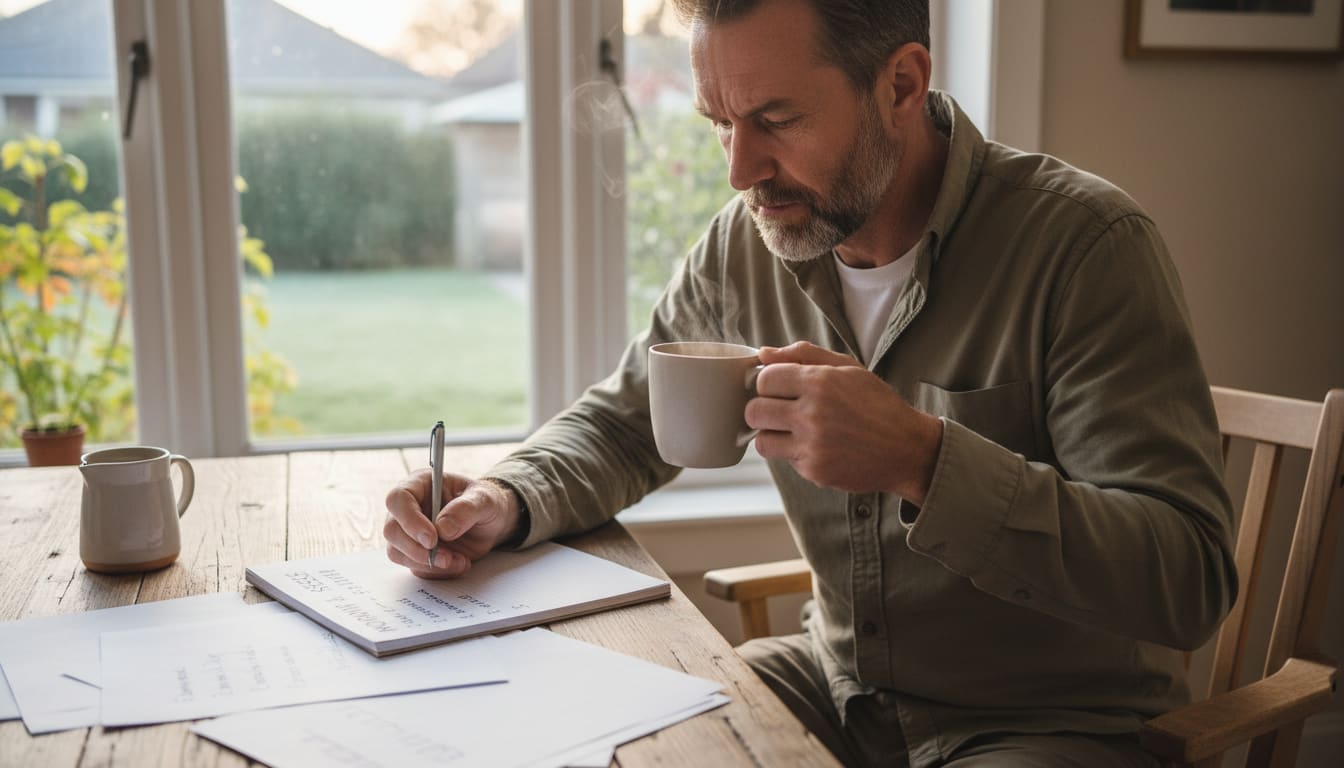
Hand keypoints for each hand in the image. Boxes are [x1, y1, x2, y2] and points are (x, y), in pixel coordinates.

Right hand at [383, 469, 520, 577]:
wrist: (492, 523)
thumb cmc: (485, 503)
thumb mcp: (484, 500)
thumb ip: (465, 509)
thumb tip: (443, 528)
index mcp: (420, 484)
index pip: (398, 499)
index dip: (410, 520)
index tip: (432, 539)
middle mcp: (409, 508)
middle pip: (392, 530)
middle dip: (417, 549)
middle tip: (446, 557)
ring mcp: (409, 532)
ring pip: (398, 553)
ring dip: (428, 563)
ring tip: (458, 560)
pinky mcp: (415, 553)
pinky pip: (415, 567)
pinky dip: (437, 572)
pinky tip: (458, 563)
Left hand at [747, 341, 943, 502]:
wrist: (907, 448)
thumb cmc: (877, 405)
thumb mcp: (848, 369)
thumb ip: (804, 355)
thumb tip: (764, 353)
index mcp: (820, 382)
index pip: (764, 379)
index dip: (767, 383)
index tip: (778, 389)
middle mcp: (812, 414)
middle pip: (754, 411)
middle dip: (762, 409)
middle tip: (779, 411)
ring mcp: (812, 445)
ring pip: (762, 440)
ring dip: (772, 435)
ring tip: (791, 431)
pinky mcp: (815, 470)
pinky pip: (785, 460)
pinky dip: (794, 454)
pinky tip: (816, 447)